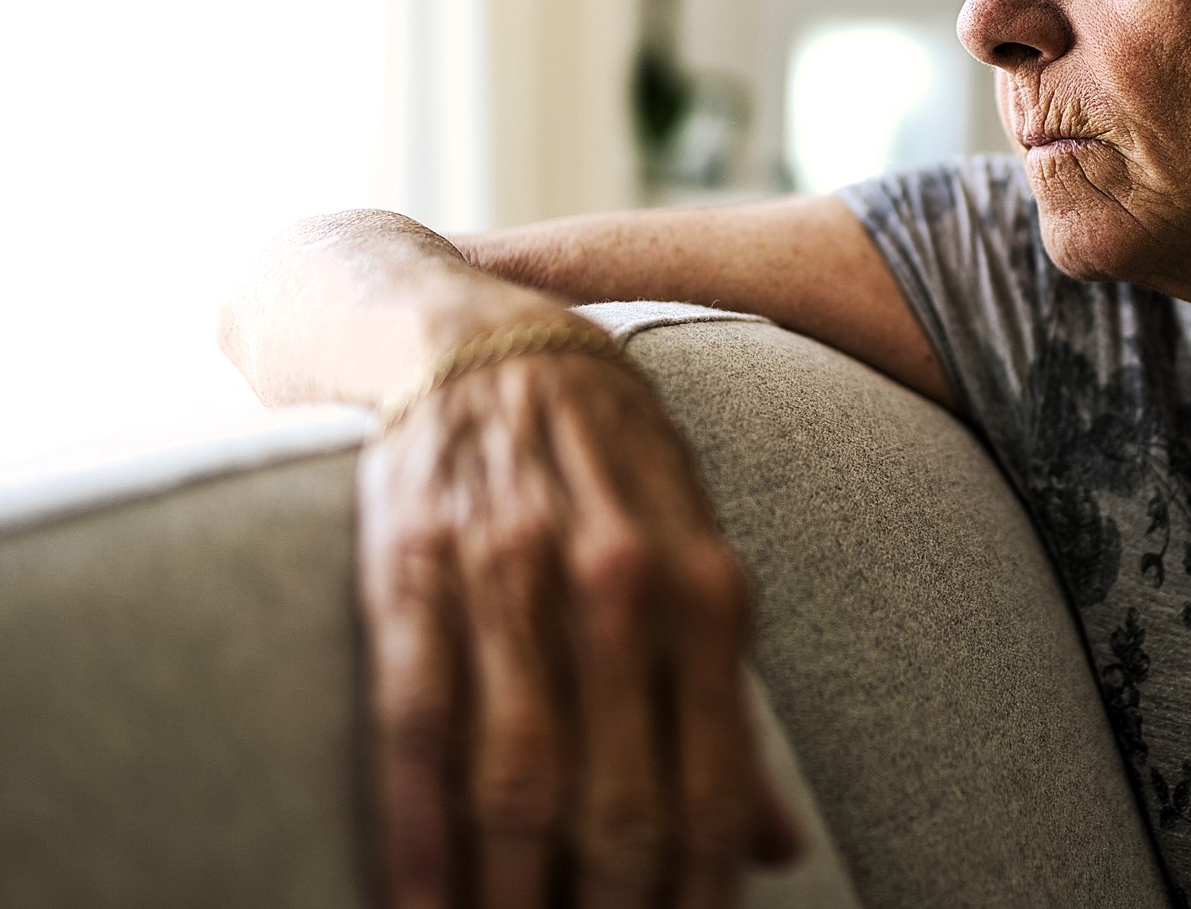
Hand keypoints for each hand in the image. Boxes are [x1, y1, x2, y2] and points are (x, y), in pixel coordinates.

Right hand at [357, 337, 800, 907]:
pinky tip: (421, 907)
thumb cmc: (608, 467)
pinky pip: (417, 722)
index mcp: (705, 586)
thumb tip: (780, 845)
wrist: (481, 339)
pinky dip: (417, 832)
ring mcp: (510, 572)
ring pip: (516, 776)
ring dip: (511, 895)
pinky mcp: (411, 566)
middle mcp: (618, 581)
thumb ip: (730, 704)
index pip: (711, 783)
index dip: (695, 895)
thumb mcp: (694, 561)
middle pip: (616, 798)